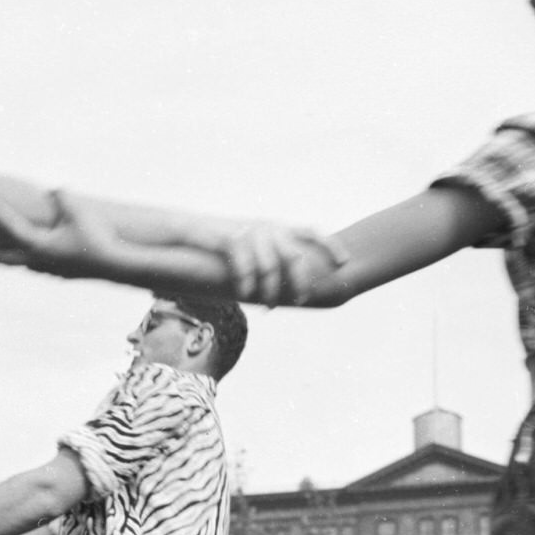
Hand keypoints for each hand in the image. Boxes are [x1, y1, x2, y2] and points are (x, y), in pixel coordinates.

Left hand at [0, 188, 121, 273]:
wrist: (117, 266)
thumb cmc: (98, 236)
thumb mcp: (79, 209)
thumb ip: (60, 196)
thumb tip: (52, 190)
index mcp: (41, 246)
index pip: (12, 227)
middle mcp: (41, 261)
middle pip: (7, 258)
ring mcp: (51, 271)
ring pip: (22, 266)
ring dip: (7, 263)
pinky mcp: (62, 274)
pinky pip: (38, 268)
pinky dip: (27, 265)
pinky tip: (28, 265)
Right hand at [209, 218, 345, 305]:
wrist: (190, 231)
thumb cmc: (225, 247)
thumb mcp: (254, 247)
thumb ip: (274, 258)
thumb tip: (296, 286)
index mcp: (278, 228)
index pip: (312, 231)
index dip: (330, 246)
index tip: (344, 263)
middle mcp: (268, 227)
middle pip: (294, 256)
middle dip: (300, 282)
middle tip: (300, 301)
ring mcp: (250, 231)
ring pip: (270, 267)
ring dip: (271, 291)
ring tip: (269, 307)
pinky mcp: (230, 238)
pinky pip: (246, 267)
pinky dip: (247, 284)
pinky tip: (245, 295)